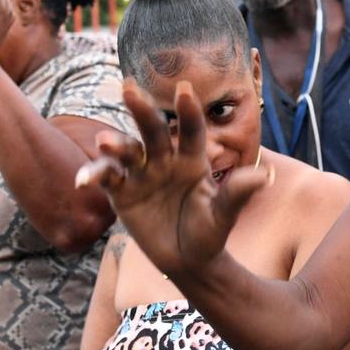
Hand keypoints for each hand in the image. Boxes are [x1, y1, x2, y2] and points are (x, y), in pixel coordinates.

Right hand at [75, 80, 273, 277]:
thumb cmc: (210, 235)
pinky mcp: (122, 192)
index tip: (185, 88)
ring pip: (126, 151)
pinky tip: (83, 179)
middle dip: (141, 110)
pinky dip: (94, 175)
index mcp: (193, 159)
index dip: (188, 111)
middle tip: (129, 88)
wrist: (188, 262)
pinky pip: (107, 178)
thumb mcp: (224, 217)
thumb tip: (266, 174)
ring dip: (115, 145)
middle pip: (152, 130)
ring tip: (104, 142)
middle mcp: (165, 160)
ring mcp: (142, 174)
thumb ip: (238, 193)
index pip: (191, 130)